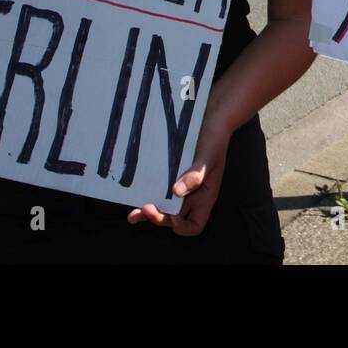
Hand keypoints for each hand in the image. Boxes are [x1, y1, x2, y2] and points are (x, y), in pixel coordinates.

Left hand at [127, 118, 228, 235]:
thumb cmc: (214, 139)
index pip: (195, 225)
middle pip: (175, 219)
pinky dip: (147, 196)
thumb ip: (195, 176)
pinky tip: (134, 196)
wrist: (210, 120)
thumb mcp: (208, 157)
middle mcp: (192, 196)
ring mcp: (180, 187)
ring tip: (133, 214)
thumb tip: (176, 192)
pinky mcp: (170, 176)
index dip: (182, 227)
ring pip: (164, 208)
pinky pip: (158, 192)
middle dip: (159, 218)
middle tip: (145, 209)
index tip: (171, 217)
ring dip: (148, 213)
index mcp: (205, 197)